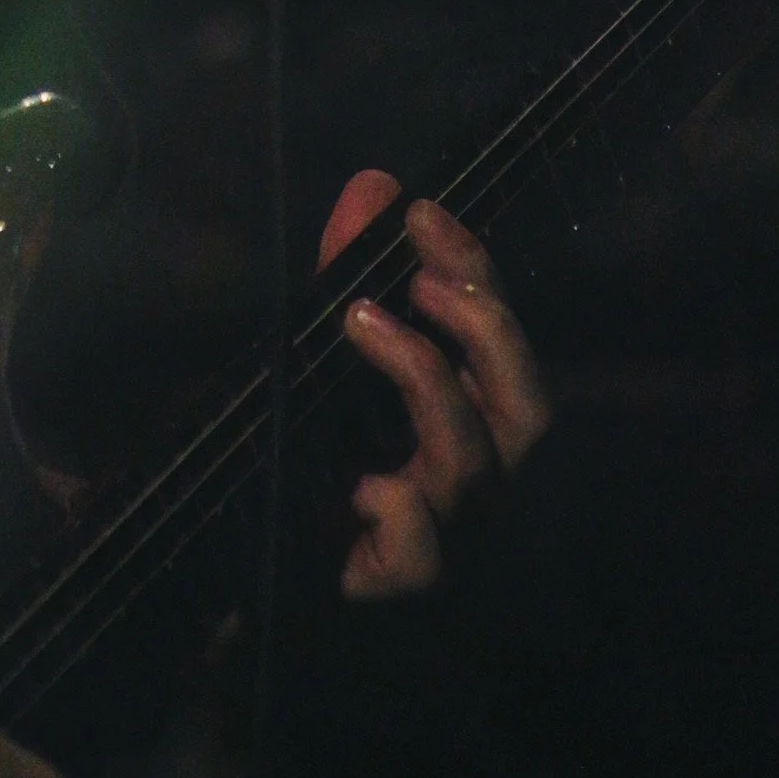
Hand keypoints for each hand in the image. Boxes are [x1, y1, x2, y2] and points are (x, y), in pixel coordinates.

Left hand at [317, 170, 551, 600]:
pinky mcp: (398, 594)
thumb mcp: (326, 354)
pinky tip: (365, 482)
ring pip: (473, 467)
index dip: (474, 273)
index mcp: (469, 425)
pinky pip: (424, 555)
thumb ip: (348, 271)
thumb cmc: (307, 456)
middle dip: (486, 332)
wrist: (249, 574)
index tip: (420, 210)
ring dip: (426, 379)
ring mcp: (448, 545)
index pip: (501, 343)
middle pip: (529, 414)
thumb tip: (374, 183)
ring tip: (359, 320)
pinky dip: (401, 507)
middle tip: (417, 276)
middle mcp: (477, 485)